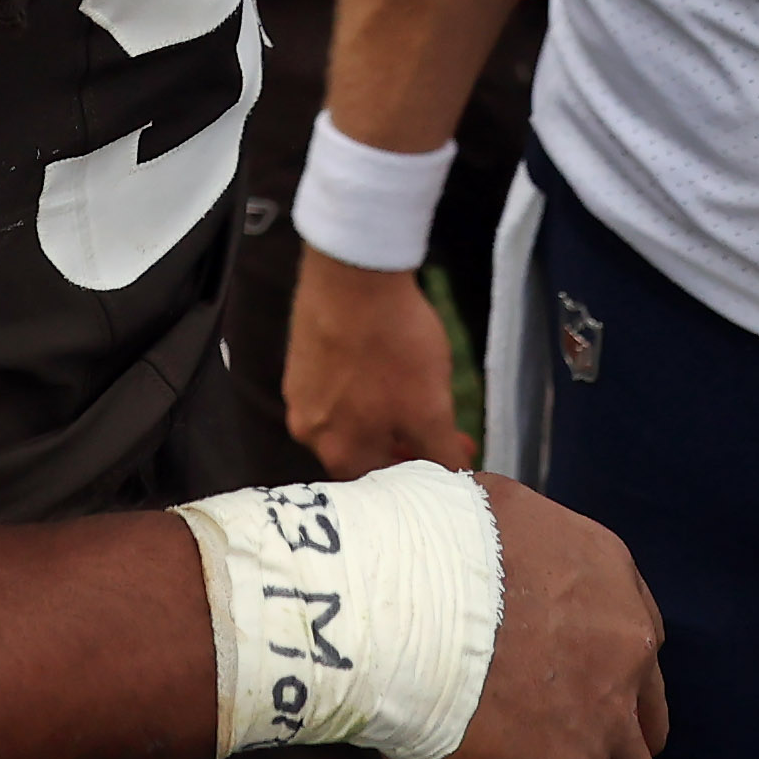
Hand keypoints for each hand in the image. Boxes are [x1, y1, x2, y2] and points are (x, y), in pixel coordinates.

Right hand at [285, 247, 472, 479]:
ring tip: (419, 394)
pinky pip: (336, 388)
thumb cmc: (392, 343)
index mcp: (337, 450)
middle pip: (364, 454)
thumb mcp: (431, 408)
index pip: (383, 486)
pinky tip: (388, 365)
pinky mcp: (301, 358)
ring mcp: (301, 391)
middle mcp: (309, 429)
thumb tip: (458, 480)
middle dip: (408, 445)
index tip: (452, 455)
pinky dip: (366, 388)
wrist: (354, 272)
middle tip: (442, 427)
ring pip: (350, 420)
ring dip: (388, 417)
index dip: (425, 475)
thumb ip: (442, 454)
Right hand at [405, 477, 667, 758]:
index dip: (595, 683)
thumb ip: (496, 544)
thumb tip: (463, 535)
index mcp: (606, 571)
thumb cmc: (405, 549)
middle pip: (634, 717)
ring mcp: (604, 716)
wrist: (388, 596)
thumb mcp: (474, 513)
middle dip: (593, 749)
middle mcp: (624, 643)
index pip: (628, 642)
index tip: (556, 705)